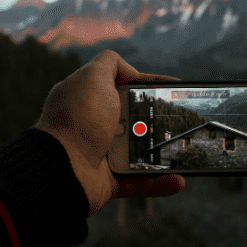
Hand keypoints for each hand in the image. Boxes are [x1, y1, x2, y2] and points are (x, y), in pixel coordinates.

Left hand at [34, 50, 185, 216]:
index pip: (126, 88)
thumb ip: (110, 63)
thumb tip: (130, 71)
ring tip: (185, 152)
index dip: (151, 86)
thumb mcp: (92, 77)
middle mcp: (96, 125)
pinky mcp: (110, 181)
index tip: (175, 88)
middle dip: (161, 120)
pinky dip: (159, 182)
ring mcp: (103, 154)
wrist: (61, 168)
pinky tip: (178, 180)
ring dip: (166, 154)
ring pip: (143, 152)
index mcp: (91, 100)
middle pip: (138, 119)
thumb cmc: (78, 120)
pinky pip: (140, 181)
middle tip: (184, 121)